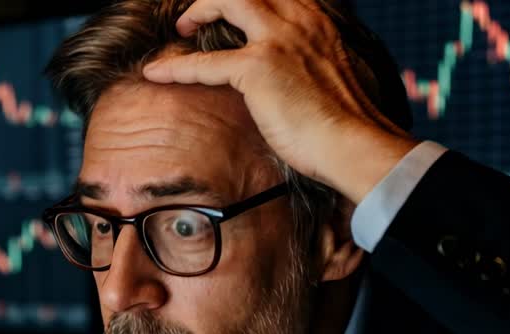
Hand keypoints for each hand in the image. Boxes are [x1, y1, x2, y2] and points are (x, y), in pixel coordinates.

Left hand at [142, 0, 417, 202]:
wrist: (354, 143)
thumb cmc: (345, 122)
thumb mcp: (333, 73)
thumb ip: (311, 58)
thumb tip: (294, 71)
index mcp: (318, 20)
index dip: (250, 0)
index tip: (229, 10)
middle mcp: (299, 20)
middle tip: (198, 16)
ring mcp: (278, 40)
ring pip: (227, 1)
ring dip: (198, 10)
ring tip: (180, 29)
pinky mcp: (258, 68)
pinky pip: (204, 63)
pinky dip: (175, 67)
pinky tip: (156, 73)